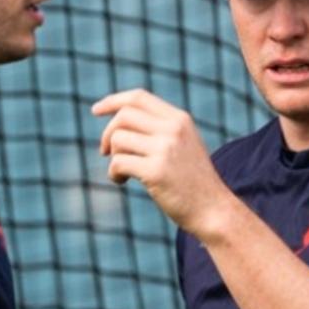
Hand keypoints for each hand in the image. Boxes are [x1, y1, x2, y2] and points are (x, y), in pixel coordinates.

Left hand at [91, 89, 232, 237]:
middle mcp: (173, 129)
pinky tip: (122, 181)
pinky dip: (114, 173)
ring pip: (118, 139)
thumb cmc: (193, 180)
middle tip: (105, 152)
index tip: (95, 110)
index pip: (139, 97)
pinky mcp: (156, 171)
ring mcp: (165, 149)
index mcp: (180, 119)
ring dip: (113, 157)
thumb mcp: (183, 144)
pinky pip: (118, 162)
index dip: (113, 101)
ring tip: (123, 172)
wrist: (213, 210)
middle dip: (108, 133)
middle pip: (124, 116)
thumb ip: (160, 129)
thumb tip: (119, 120)